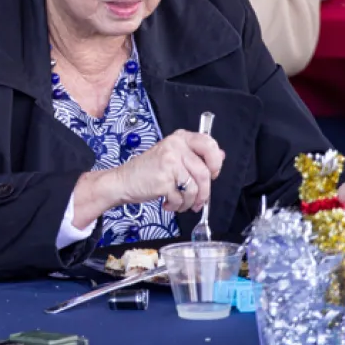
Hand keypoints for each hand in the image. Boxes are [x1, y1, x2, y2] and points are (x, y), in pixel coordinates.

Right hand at [109, 130, 224, 212]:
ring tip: (181, 203)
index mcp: (180, 138)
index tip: (212, 174)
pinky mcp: (164, 180)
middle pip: (204, 172)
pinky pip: (182, 197)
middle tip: (199, 200)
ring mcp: (169, 162)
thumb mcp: (173, 156)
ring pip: (194, 188)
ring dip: (190, 202)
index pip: (209, 144)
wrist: (123, 181)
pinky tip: (169, 203)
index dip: (215, 162)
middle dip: (204, 192)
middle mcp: (175, 146)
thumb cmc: (148, 171)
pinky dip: (177, 205)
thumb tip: (221, 155)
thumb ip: (196, 155)